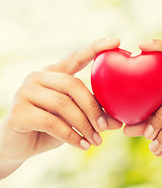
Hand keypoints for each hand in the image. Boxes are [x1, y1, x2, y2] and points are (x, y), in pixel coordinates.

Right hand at [0, 38, 121, 165]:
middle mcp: (38, 77)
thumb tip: (117, 122)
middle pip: (73, 85)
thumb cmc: (50, 128)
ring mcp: (26, 92)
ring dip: (84, 125)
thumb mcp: (74, 120)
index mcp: (54, 74)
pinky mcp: (19, 112)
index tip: (116, 41)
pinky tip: (82, 146)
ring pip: (64, 104)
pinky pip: (52, 123)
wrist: (18, 146)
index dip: (95, 48)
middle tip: (105, 127)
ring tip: (96, 141)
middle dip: (93, 108)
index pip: (76, 57)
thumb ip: (93, 117)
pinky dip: (71, 136)